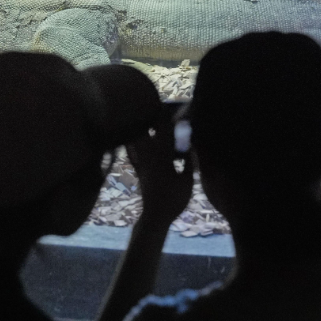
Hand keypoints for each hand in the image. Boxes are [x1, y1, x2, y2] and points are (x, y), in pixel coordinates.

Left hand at [126, 106, 193, 225]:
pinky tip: (132, 136)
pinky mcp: (137, 168)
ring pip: (135, 139)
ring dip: (140, 127)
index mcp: (163, 157)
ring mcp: (140, 162)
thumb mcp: (187, 180)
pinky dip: (132, 142)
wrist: (155, 215)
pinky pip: (131, 152)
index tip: (175, 106)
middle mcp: (149, 156)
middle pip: (146, 129)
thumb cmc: (174, 200)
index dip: (169, 116)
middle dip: (151, 117)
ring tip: (145, 117)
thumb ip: (188, 161)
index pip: (165, 131)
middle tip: (157, 106)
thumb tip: (189, 145)